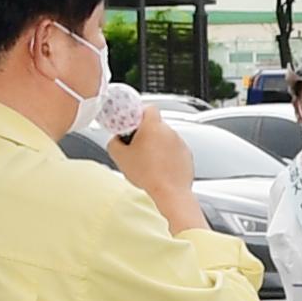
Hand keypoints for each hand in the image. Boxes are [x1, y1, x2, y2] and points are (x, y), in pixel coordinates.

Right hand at [110, 115, 205, 233]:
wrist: (170, 193)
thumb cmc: (147, 175)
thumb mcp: (119, 157)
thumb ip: (114, 142)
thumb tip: (116, 140)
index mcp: (153, 126)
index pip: (148, 107)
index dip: (138, 114)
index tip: (131, 123)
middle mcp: (170, 131)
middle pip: (155, 125)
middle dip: (145, 133)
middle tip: (136, 146)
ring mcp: (180, 143)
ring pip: (165, 139)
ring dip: (157, 146)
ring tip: (147, 161)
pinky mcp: (187, 155)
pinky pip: (174, 151)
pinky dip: (167, 157)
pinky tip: (158, 168)